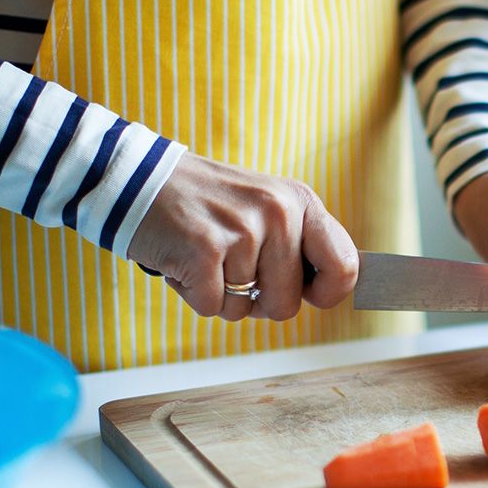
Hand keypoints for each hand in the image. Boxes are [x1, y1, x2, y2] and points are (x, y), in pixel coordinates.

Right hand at [126, 153, 358, 320]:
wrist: (142, 179)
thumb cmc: (209, 203)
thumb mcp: (266, 206)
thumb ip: (298, 243)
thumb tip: (331, 290)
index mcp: (300, 202)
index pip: (345, 266)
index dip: (327, 294)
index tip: (307, 295)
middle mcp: (278, 214)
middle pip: (287, 304)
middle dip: (257, 299)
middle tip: (231, 266)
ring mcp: (242, 231)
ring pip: (244, 309)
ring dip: (220, 293)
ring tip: (205, 254)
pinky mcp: (204, 250)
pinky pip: (212, 308)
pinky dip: (193, 294)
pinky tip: (184, 260)